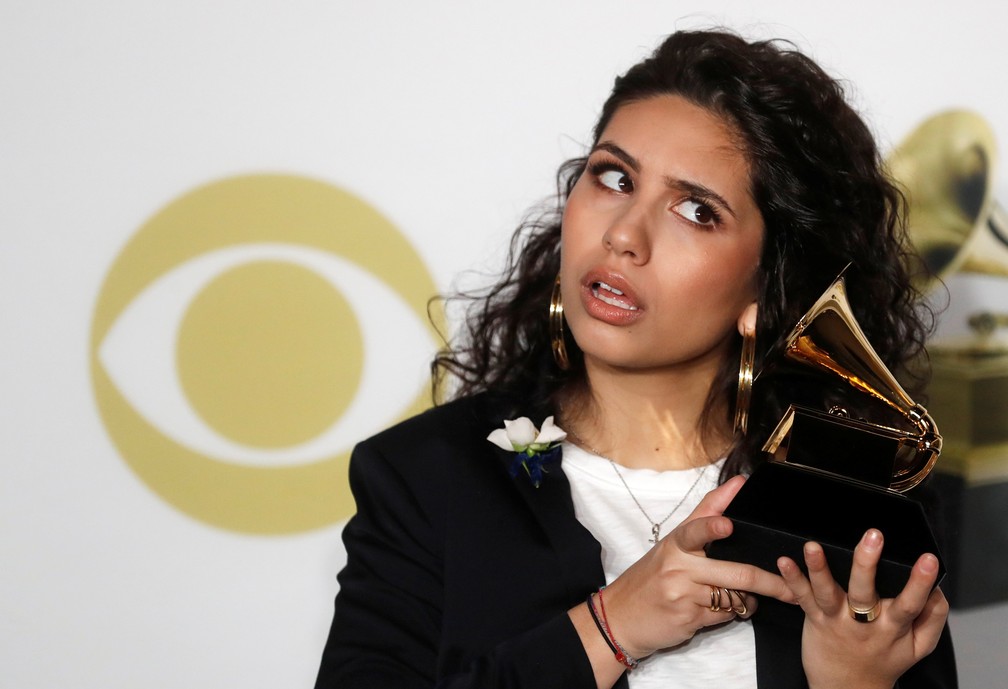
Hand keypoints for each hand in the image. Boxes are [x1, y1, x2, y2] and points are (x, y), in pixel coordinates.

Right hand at [599, 475, 795, 658]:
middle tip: (793, 587)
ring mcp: (683, 596)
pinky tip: (728, 607)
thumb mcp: (673, 543)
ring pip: (735, 597)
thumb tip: (738, 482)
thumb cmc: (652, 576)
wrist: (622, 617)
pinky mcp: (688, 620)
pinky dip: (734, 612)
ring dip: (750, 599)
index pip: (695, 530)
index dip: (712, 527)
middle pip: (735, 573)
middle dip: (771, 582)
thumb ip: (707, 514)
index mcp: (676, 544)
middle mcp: (678, 567)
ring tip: (753, 597)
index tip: (728, 525)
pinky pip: (725, 616)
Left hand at [777, 529, 948, 688]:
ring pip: (828, 593)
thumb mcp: (918, 647)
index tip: (928, 558)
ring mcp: (836, 621)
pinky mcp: (814, 620)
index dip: (920, 582)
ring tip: (813, 546)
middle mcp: (863, 624)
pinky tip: (785, 561)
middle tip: (873, 536)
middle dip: (868, 563)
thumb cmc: (884, 661)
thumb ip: (931, 618)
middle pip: (866, 593)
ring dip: (819, 568)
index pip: (910, 604)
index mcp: (892, 628)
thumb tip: (938, 589)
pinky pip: (801, 598)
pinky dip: (792, 579)